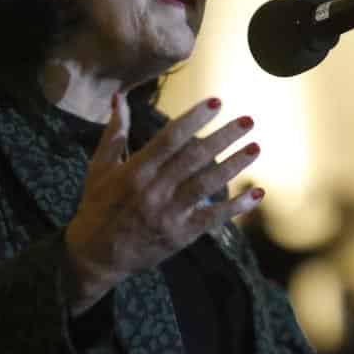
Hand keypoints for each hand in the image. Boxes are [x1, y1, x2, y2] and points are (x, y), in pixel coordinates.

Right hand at [62, 94, 264, 311]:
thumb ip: (114, 132)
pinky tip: (257, 193)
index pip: (170, 138)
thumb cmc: (98, 206)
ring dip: (234, 165)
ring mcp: (169, 213)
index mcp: (135, 170)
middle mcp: (154, 190)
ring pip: (207, 184)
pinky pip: (213, 217)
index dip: (194, 119)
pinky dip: (236, 206)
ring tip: (255, 148)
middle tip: (248, 120)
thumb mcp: (99, 167)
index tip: (217, 102)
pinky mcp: (181, 234)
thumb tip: (118, 97)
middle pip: (194, 158)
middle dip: (223, 137)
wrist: (96, 256)